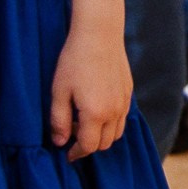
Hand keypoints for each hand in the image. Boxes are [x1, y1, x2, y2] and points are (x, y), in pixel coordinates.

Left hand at [48, 21, 130, 160]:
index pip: (88, 146)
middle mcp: (114, 112)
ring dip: (101, 136)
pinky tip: (97, 108)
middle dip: (88, 145)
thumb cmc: (74, 61)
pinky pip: (122, 118)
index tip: (67, 154)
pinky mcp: (128, 93)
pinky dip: (111, 123)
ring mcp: (124, 102)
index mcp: (95, 114)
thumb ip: (59, 120)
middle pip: (104, 143)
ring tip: (84, 122)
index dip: (76, 154)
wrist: (99, 34)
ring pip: (117, 133)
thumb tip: (60, 142)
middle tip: (72, 133)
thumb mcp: (59, 92)